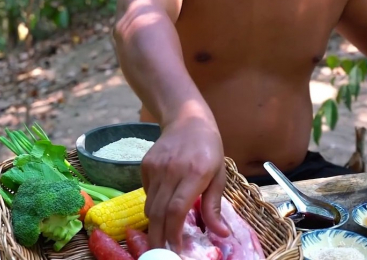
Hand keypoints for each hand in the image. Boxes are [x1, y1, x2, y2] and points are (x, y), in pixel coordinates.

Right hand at [140, 115, 229, 251]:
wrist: (187, 120)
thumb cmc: (209, 149)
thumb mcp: (219, 175)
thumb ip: (215, 206)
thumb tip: (221, 234)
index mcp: (194, 172)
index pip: (177, 208)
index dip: (174, 232)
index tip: (176, 248)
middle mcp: (172, 170)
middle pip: (159, 211)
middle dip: (159, 236)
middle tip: (161, 253)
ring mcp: (155, 166)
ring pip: (149, 205)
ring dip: (155, 223)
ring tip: (162, 236)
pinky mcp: (145, 164)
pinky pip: (146, 192)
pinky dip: (153, 204)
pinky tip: (162, 205)